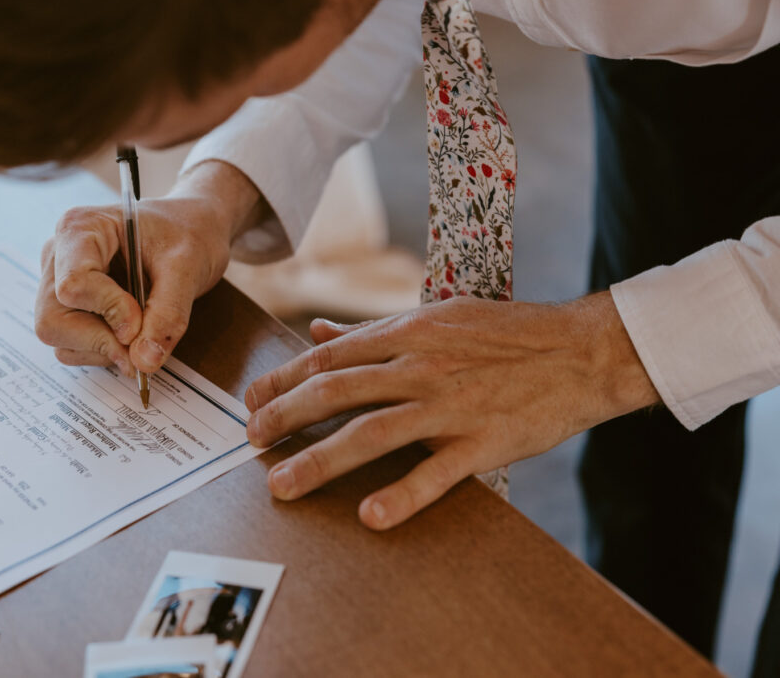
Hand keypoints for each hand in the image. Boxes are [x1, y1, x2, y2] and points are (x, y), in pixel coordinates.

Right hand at [35, 160, 265, 372]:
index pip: (73, 285)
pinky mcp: (67, 307)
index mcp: (80, 229)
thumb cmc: (187, 235)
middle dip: (99, 340)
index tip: (141, 320)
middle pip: (53, 320)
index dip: (109, 311)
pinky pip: (71, 346)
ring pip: (59, 339)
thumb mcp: (187, 268)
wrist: (194, 231)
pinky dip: (102, 351)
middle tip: (141, 344)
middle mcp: (58, 256)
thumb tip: (143, 362)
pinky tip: (130, 333)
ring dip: (103, 349)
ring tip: (142, 331)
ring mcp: (58, 283)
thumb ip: (168, 314)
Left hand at [244, 293, 659, 529]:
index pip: (329, 357)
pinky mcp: (482, 442)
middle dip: (285, 417)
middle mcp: (420, 366)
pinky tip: (370, 516)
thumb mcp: (437, 317)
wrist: (581, 350)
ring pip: (371, 433)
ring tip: (282, 485)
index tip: (253, 401)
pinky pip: (435, 474)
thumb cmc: (507, 334)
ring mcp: (450, 405)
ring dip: (320, 460)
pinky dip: (401, 496)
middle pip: (336, 392)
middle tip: (252, 442)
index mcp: (409, 332)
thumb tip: (318, 334)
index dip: (283, 379)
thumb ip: (373, 330)